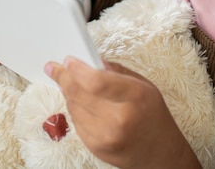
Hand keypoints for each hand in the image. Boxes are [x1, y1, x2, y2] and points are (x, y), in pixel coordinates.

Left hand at [45, 58, 201, 168]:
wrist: (160, 154)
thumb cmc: (153, 115)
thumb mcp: (144, 86)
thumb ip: (117, 72)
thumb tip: (92, 61)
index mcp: (134, 96)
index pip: (96, 81)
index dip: (77, 70)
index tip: (67, 61)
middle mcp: (119, 118)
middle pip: (79, 94)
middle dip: (63, 78)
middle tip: (55, 68)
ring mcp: (105, 136)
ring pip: (74, 108)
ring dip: (68, 93)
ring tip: (69, 83)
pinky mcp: (95, 148)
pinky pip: (76, 123)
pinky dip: (75, 109)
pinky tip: (79, 102)